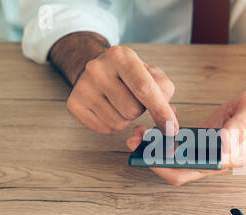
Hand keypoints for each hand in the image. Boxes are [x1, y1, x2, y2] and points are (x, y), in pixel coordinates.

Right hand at [49, 32, 177, 133]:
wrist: (99, 70)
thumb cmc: (130, 75)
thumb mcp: (152, 75)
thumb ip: (165, 94)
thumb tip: (170, 123)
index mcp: (121, 56)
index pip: (144, 88)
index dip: (161, 111)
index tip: (172, 128)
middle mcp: (97, 68)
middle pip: (132, 110)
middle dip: (140, 111)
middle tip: (133, 97)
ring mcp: (83, 86)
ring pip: (118, 123)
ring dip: (126, 119)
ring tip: (120, 102)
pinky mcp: (74, 103)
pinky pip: (104, 129)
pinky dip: (111, 124)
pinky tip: (108, 109)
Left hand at [126, 89, 245, 184]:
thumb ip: (237, 130)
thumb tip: (222, 148)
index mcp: (224, 160)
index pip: (188, 172)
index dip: (166, 167)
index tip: (148, 154)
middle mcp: (212, 161)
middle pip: (176, 169)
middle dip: (152, 158)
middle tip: (134, 141)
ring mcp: (204, 153)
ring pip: (174, 158)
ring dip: (154, 148)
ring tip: (138, 133)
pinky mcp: (200, 143)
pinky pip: (178, 146)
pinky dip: (163, 138)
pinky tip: (154, 126)